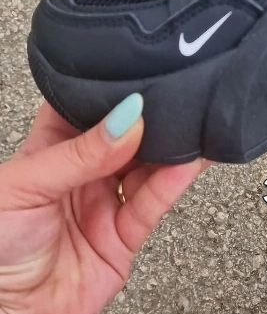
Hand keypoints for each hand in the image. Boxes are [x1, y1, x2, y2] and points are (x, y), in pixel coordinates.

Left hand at [0, 95, 203, 313]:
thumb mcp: (25, 185)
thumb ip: (79, 154)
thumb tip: (126, 119)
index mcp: (45, 153)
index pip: (82, 110)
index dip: (109, 90)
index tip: (138, 71)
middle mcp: (78, 178)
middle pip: (124, 138)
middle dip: (149, 118)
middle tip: (175, 95)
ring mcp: (102, 209)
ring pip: (146, 169)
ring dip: (170, 147)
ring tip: (193, 123)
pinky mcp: (121, 241)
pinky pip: (152, 206)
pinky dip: (172, 183)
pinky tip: (188, 161)